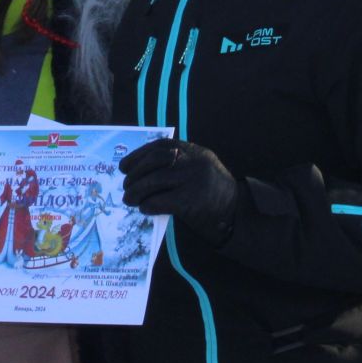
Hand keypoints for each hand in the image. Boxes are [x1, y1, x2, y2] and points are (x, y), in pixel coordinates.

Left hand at [120, 138, 243, 244]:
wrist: (236, 216)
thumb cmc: (211, 196)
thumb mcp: (198, 172)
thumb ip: (177, 167)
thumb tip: (141, 173)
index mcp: (195, 152)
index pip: (162, 146)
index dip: (139, 155)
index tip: (125, 165)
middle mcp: (195, 162)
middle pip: (156, 160)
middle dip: (136, 173)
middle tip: (125, 185)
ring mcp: (194, 180)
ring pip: (155, 180)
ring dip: (137, 190)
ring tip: (129, 199)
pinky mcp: (192, 200)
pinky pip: (162, 200)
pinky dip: (149, 204)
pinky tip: (144, 208)